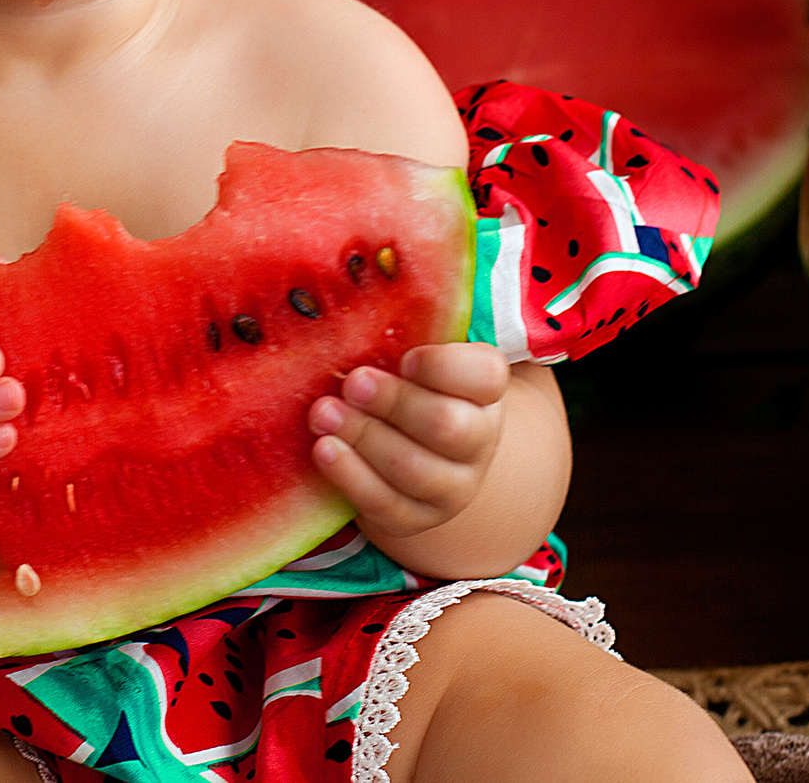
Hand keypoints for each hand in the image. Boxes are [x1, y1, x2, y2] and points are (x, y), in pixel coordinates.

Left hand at [307, 343, 509, 539]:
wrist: (413, 452)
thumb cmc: (408, 388)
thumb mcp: (416, 357)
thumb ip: (402, 332)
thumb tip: (366, 291)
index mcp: (484, 391)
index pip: (485, 375)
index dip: (444, 368)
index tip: (405, 358)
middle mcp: (478, 441)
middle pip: (448, 426)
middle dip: (395, 403)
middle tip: (352, 383)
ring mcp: (452, 486)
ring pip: (415, 469)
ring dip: (364, 438)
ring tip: (323, 413)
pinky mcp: (417, 518)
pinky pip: (387, 505)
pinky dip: (352, 477)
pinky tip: (324, 449)